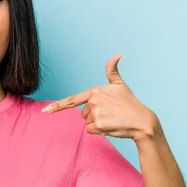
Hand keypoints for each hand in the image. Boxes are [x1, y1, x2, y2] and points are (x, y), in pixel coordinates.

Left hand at [41, 54, 157, 140]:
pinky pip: (90, 131)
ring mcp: (95, 113)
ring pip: (87, 123)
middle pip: (83, 114)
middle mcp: (93, 100)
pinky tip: (111, 126)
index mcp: (95, 91)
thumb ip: (112, 71)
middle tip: (111, 113)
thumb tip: (117, 54)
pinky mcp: (98, 125)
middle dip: (94, 116)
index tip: (44, 111)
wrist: (142, 121)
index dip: (57, 106)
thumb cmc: (130, 103)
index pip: (72, 100)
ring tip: (112, 119)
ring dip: (97, 124)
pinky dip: (99, 131)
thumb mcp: (120, 85)